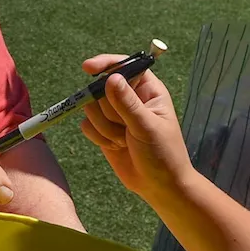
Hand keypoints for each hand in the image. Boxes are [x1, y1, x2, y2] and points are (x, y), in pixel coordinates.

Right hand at [79, 55, 193, 202]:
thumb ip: (127, 103)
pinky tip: (117, 147)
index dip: (105, 64)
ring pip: (91, 107)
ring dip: (105, 127)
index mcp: (147, 89)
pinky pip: (87, 125)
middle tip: (125, 127)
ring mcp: (115, 114)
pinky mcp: (103, 130)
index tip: (88, 68)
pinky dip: (98, 137)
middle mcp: (130, 98)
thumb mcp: (147, 127)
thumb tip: (111, 78)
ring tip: (124, 140)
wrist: (159, 187)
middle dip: (108, 110)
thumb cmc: (163, 154)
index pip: (123, 66)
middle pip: (101, 87)